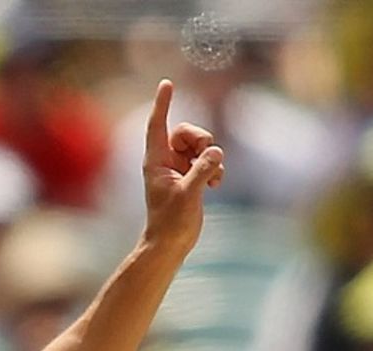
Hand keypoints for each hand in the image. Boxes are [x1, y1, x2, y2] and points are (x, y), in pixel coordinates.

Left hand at [142, 78, 224, 256]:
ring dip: (211, 156)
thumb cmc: (170, 223)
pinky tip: (216, 184)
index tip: (167, 83)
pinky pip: (207, 161)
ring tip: (214, 177)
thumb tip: (216, 152)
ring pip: (200, 146)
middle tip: (208, 153)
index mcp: (156, 161)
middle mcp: (166, 162)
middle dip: (201, 138)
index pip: (158, 125)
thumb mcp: (187, 195)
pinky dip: (215, 168)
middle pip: (186, 132)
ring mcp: (179, 170)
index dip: (162, 104)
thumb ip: (202, 171)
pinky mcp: (191, 179)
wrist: (170, 245)